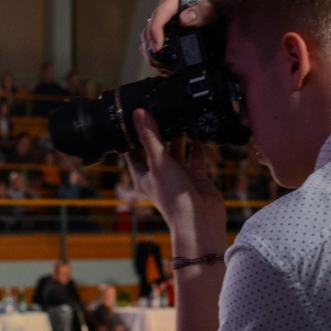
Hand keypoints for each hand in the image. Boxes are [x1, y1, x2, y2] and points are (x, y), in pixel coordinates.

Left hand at [124, 110, 226, 254]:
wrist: (199, 220)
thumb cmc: (173, 197)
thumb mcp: (158, 161)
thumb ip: (149, 137)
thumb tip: (138, 114)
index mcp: (143, 176)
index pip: (133, 152)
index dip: (131, 136)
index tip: (132, 117)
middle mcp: (159, 175)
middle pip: (156, 148)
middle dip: (157, 131)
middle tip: (158, 110)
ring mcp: (178, 175)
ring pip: (176, 150)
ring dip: (177, 136)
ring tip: (178, 115)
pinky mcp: (195, 176)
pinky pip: (196, 156)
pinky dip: (197, 143)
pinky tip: (198, 129)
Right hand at [139, 0, 216, 73]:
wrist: (223, 15)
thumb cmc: (219, 10)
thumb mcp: (214, 10)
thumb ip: (203, 12)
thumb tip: (184, 18)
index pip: (160, 14)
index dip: (155, 32)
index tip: (157, 47)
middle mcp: (168, 7)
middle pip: (150, 26)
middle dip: (151, 46)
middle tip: (158, 63)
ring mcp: (165, 19)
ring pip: (148, 35)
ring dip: (150, 52)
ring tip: (159, 66)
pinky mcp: (165, 29)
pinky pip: (152, 40)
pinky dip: (154, 53)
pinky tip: (161, 64)